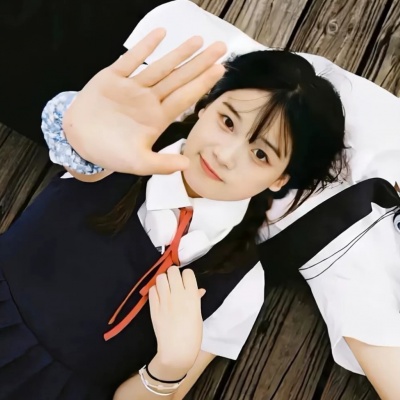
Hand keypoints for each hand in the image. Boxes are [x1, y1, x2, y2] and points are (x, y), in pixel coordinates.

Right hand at [63, 28, 226, 174]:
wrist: (79, 142)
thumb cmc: (110, 153)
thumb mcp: (138, 163)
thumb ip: (162, 164)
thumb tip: (187, 164)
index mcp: (157, 118)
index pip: (185, 97)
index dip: (202, 83)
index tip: (220, 70)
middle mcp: (149, 100)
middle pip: (179, 78)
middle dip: (199, 63)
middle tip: (220, 48)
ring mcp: (132, 87)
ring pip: (159, 66)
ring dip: (178, 53)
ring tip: (198, 40)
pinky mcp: (113, 78)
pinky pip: (131, 60)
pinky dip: (144, 47)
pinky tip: (160, 34)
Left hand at [149, 266, 205, 369]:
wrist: (176, 351)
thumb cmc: (192, 335)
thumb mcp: (198, 315)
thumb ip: (196, 299)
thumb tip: (198, 290)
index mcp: (192, 296)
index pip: (188, 273)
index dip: (186, 275)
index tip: (186, 280)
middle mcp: (178, 295)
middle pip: (173, 271)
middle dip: (174, 274)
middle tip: (174, 281)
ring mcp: (164, 301)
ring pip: (160, 277)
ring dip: (164, 280)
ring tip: (165, 287)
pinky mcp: (153, 307)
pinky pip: (151, 290)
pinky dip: (155, 290)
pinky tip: (159, 296)